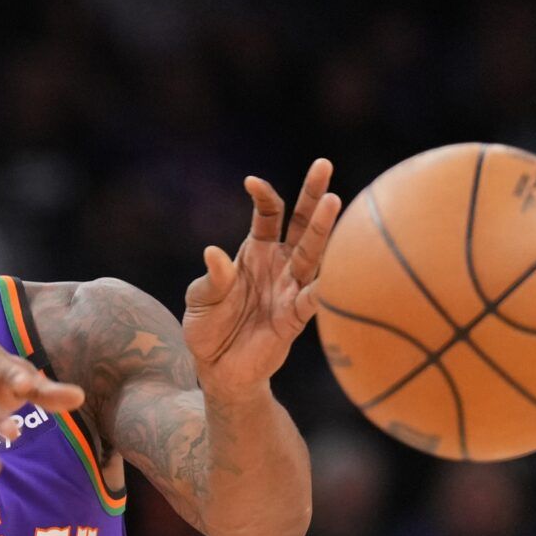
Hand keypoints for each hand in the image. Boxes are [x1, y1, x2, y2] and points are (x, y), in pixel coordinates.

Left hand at [182, 159, 341, 398]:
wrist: (218, 371)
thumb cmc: (209, 330)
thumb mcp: (200, 300)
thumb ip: (211, 279)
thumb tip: (214, 254)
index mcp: (255, 253)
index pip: (269, 215)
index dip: (263, 196)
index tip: (252, 182)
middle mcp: (278, 265)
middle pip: (301, 225)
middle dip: (312, 195)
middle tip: (324, 164)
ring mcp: (289, 290)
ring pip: (311, 255)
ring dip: (322, 230)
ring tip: (335, 201)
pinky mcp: (293, 319)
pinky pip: (312, 300)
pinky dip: (322, 287)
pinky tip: (335, 270)